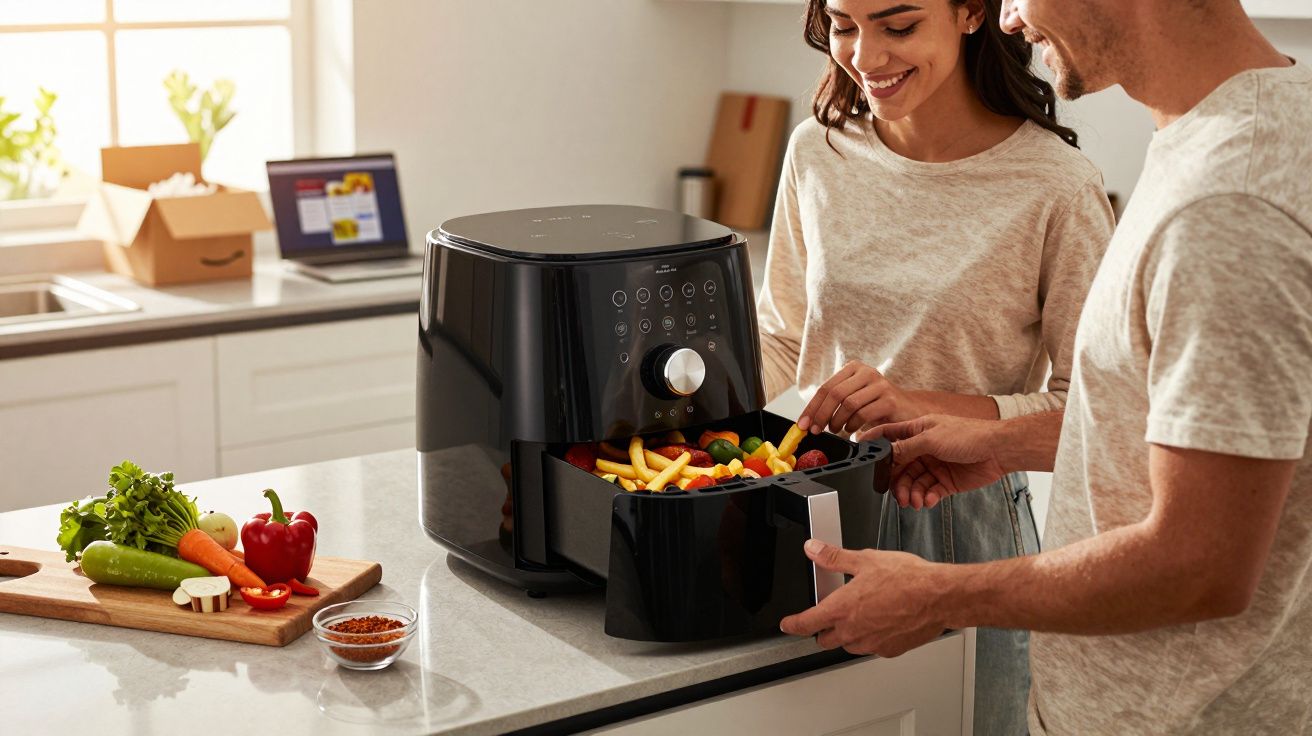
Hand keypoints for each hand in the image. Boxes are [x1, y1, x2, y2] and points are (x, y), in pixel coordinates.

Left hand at [779, 540, 946, 656]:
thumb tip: (813, 549)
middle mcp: (853, 630)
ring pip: (848, 645)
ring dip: (847, 634)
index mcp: (842, 608)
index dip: (792, 625)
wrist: (938, 596)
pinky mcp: (888, 650)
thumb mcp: (865, 560)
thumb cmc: (907, 579)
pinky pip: (870, 647)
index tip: (786, 624)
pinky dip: (870, 637)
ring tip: (861, 614)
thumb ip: (833, 557)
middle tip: (828, 615)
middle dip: (821, 629)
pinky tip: (881, 620)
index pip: (806, 623)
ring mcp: (871, 643)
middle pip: (824, 640)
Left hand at [798, 361, 922, 435]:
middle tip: (815, 430)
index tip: (802, 424)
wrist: (909, 409)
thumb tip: (807, 420)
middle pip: (835, 394)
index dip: (811, 407)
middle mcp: (867, 372)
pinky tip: (851, 430)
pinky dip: (852, 425)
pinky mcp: (890, 400)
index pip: (826, 387)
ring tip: (836, 429)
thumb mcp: (854, 398)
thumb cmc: (876, 406)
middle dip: (820, 415)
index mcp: (854, 368)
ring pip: (848, 404)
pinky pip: (863, 414)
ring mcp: (880, 385)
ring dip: (837, 421)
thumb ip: (833, 403)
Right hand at [859, 415, 1006, 508]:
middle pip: (899, 467)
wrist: (998, 451)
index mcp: (917, 431)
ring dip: (911, 493)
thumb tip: (885, 453)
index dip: (874, 446)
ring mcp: (934, 466)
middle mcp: (923, 449)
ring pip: (912, 483)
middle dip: (896, 482)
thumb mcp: (931, 438)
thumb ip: (906, 447)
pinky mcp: (945, 482)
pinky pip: (928, 492)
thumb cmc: (969, 435)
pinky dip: (925, 498)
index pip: (889, 437)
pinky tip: (928, 500)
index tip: (862, 457)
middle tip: (898, 495)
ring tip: (914, 501)